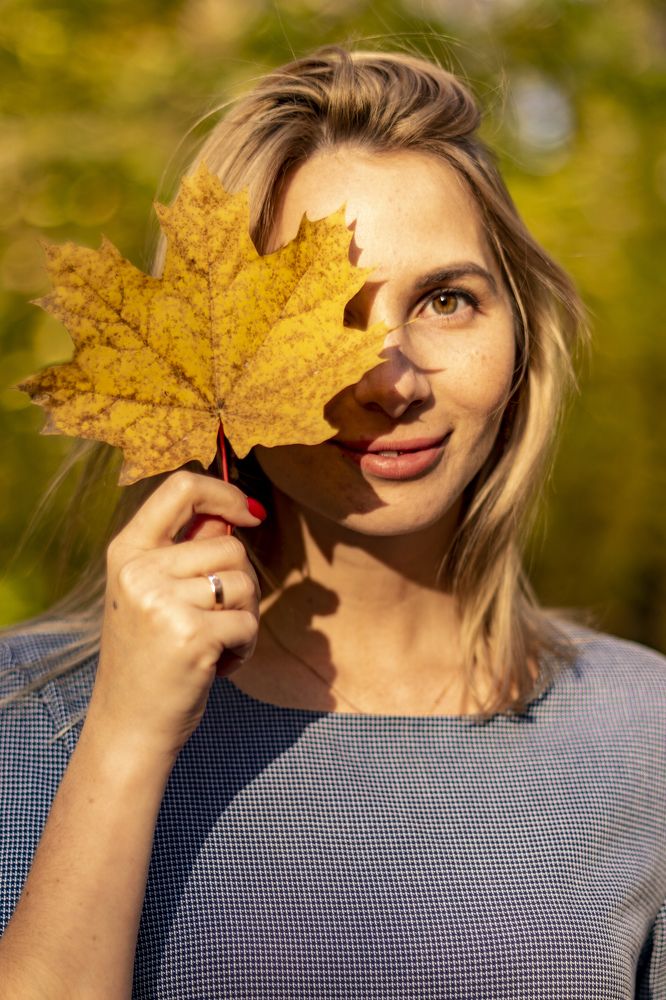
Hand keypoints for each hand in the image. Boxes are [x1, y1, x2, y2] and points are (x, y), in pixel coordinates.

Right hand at [87, 471, 263, 761]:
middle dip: (241, 583)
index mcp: (127, 551)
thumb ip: (188, 551)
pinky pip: (248, 622)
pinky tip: (215, 665)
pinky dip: (244, 646)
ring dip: (244, 618)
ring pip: (244, 583)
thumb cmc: (149, 657)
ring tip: (213, 644)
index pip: (181, 488)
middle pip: (229, 545)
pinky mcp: (191, 635)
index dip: (225, 492)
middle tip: (216, 620)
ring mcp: (163, 602)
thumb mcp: (153, 594)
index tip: (250, 511)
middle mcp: (139, 570)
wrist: (129, 725)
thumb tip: (235, 513)